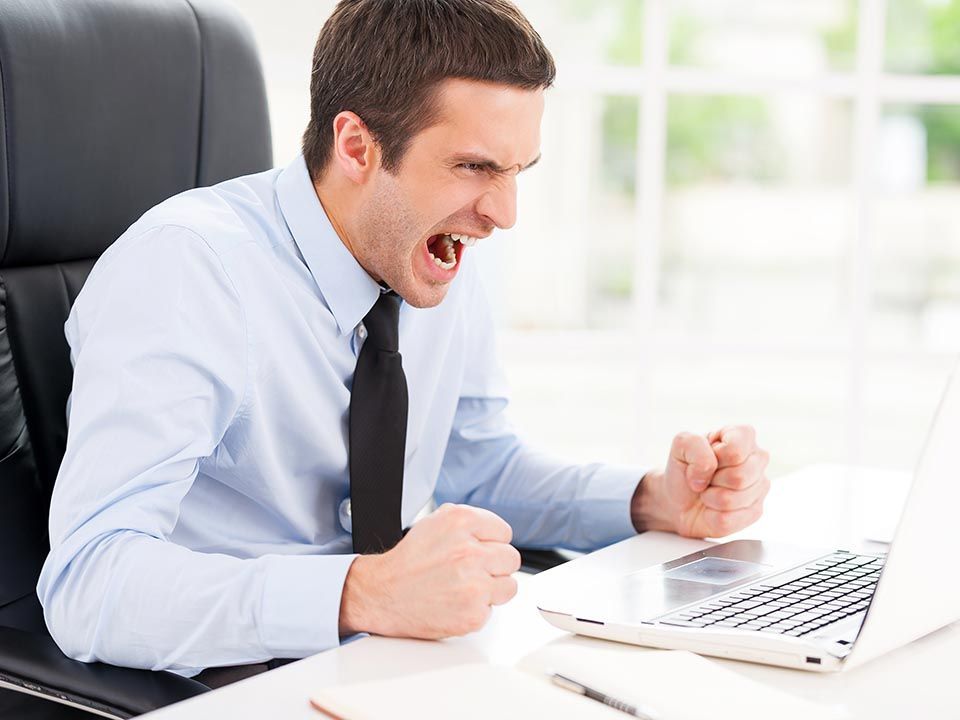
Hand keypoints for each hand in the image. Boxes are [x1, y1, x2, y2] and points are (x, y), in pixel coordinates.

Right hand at [339, 503, 520, 638]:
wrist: (383, 593)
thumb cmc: (409, 560)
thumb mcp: (435, 522)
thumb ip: (470, 522)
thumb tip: (496, 533)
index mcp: (462, 522)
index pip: (504, 533)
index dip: (490, 543)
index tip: (476, 551)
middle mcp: (470, 551)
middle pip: (511, 559)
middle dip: (494, 566)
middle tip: (471, 572)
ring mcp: (474, 585)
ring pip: (509, 586)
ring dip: (491, 589)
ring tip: (465, 588)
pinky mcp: (474, 614)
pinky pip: (492, 610)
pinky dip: (476, 609)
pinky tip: (455, 603)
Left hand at [632, 426, 769, 538]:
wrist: (677, 497)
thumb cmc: (684, 468)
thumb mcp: (680, 445)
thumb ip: (693, 444)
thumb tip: (709, 470)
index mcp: (743, 435)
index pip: (736, 450)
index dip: (714, 458)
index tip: (705, 459)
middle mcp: (758, 459)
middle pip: (739, 477)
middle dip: (712, 480)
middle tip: (706, 477)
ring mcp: (760, 486)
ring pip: (732, 500)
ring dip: (710, 497)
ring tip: (708, 491)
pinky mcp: (755, 512)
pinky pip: (728, 519)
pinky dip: (711, 515)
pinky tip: (713, 507)